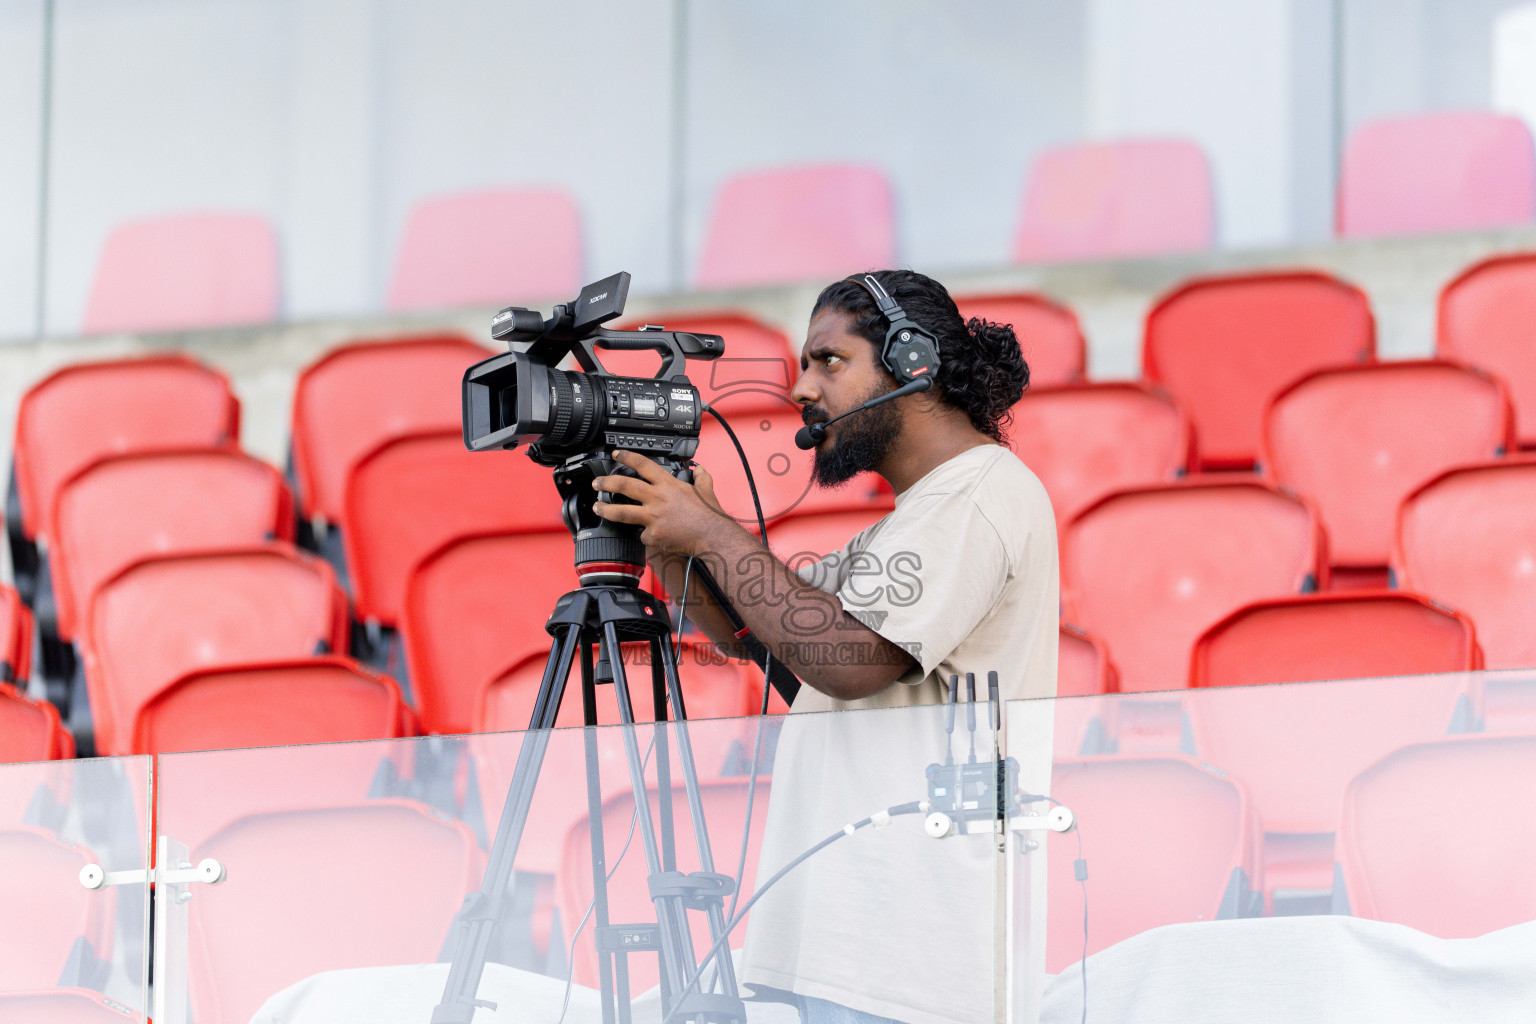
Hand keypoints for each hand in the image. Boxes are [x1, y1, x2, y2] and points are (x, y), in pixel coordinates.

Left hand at [592, 450, 731, 557]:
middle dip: (607, 483)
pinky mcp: (653, 535)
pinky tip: (652, 537)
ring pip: (622, 512)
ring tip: (597, 508)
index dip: (627, 457)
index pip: (643, 464)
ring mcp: (653, 517)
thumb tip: (700, 470)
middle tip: (598, 483)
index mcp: (668, 484)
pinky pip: (643, 536)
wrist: (713, 535)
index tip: (617, 454)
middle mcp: (657, 498)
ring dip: (606, 509)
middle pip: (624, 486)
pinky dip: (646, 536)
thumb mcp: (707, 489)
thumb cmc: (710, 514)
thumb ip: (701, 477)